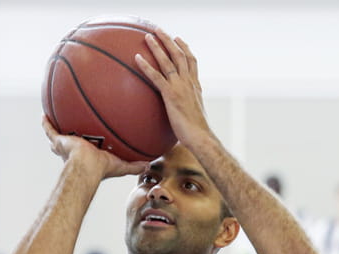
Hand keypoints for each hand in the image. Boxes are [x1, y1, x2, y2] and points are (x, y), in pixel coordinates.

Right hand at [42, 116, 147, 178]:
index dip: (84, 149)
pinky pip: (49, 130)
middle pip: (68, 145)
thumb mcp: (121, 166)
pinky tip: (43, 115)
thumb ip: (134, 166)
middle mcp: (73, 152)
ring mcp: (65, 145)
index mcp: (86, 157)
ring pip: (57, 136)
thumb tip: (150, 166)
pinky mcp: (59, 140)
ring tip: (53, 117)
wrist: (87, 167)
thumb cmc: (102, 169)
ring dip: (56, 127)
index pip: (84, 153)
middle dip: (66, 140)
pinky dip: (45, 123)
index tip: (85, 145)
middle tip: (69, 130)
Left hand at [136, 29, 211, 148]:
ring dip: (157, 46)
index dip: (185, 49)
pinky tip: (137, 58)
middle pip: (180, 55)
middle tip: (160, 30)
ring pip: (168, 61)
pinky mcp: (171, 95)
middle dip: (169, 41)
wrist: (201, 137)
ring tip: (147, 36)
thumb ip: (187, 108)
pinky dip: (146, 65)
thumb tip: (181, 113)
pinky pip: (156, 76)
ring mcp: (180, 87)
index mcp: (195, 86)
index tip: (178, 39)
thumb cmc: (197, 132)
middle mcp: (189, 83)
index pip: (192, 62)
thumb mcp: (194, 115)